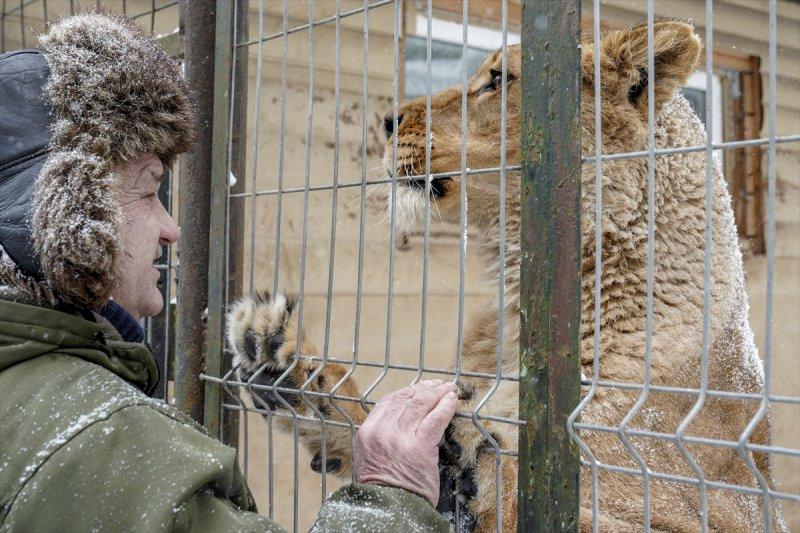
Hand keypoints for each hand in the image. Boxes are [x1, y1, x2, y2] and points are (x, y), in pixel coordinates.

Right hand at [354, 380, 458, 506]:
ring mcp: (400, 438)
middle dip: (425, 389)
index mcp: (367, 433)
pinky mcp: (420, 447)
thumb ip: (382, 436)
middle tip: (438, 384)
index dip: (407, 391)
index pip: (388, 401)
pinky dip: (445, 406)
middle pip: (406, 399)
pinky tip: (452, 400)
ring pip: (421, 404)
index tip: (420, 387)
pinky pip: (435, 419)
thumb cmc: (383, 489)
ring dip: (438, 393)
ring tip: (449, 388)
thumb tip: (402, 420)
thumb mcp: (369, 458)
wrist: (388, 509)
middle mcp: (382, 431)